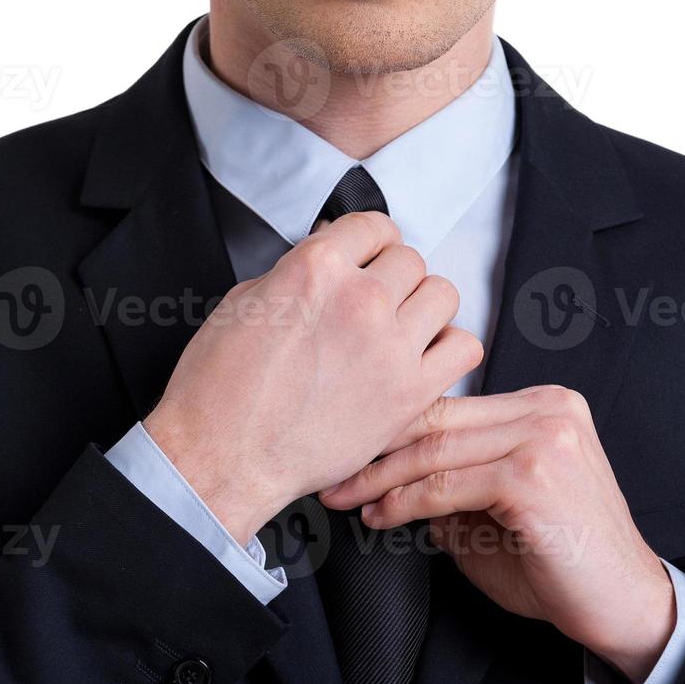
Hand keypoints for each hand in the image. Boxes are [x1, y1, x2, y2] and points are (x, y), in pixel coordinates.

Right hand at [145, 212, 482, 543]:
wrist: (223, 458)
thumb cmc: (220, 391)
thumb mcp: (244, 303)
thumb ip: (297, 273)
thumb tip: (328, 263)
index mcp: (315, 270)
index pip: (372, 226)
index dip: (370, 242)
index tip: (372, 256)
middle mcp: (359, 301)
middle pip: (410, 260)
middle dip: (392, 277)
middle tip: (376, 301)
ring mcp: (390, 347)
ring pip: (443, 295)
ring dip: (423, 307)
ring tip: (401, 327)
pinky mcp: (410, 393)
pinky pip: (464, 348)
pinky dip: (449, 348)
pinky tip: (424, 357)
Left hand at [319, 385, 673, 683]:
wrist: (624, 606)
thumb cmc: (563, 563)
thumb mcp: (497, 510)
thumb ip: (453, 483)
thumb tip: (388, 478)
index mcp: (544, 404)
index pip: (449, 407)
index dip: (392, 429)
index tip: (349, 455)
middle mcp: (548, 408)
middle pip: (437, 420)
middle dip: (375, 451)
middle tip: (331, 476)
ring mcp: (544, 438)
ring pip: (434, 450)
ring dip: (379, 478)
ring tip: (345, 499)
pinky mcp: (532, 476)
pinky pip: (445, 486)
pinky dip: (404, 503)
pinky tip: (379, 518)